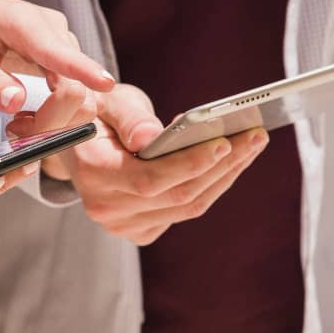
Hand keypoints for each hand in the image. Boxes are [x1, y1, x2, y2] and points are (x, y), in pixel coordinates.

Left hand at [0, 0, 114, 120]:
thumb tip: (16, 102)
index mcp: (21, 22)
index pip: (58, 50)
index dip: (83, 70)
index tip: (105, 84)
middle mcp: (52, 28)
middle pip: (74, 85)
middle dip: (51, 121)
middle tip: (13, 132)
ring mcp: (63, 42)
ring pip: (80, 95)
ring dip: (53, 121)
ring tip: (15, 124)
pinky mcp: (66, 56)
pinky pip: (75, 94)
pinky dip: (55, 114)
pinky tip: (26, 115)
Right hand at [14, 84, 267, 245]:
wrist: (79, 143)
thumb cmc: (97, 114)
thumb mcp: (109, 101)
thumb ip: (128, 117)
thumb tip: (150, 137)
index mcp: (93, 174)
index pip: (150, 180)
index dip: (189, 164)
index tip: (224, 142)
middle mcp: (106, 208)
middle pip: (178, 196)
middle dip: (222, 165)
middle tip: (254, 136)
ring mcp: (123, 225)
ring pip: (188, 207)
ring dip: (225, 175)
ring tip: (251, 144)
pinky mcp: (141, 230)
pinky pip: (185, 211)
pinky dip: (211, 186)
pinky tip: (230, 160)